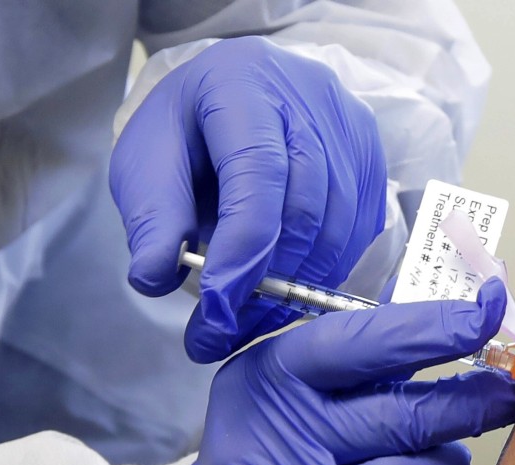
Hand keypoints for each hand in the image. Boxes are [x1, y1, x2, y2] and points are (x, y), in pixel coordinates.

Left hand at [110, 37, 386, 362]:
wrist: (225, 103)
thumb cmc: (182, 133)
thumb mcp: (145, 164)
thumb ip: (152, 217)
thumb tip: (154, 277)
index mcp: (242, 81)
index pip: (257, 171)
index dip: (242, 248)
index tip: (216, 309)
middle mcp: (310, 95)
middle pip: (306, 205)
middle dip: (267, 282)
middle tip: (223, 333)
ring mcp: (349, 126)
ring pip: (338, 226)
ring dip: (296, 289)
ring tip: (247, 323)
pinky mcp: (370, 157)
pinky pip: (357, 231)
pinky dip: (323, 273)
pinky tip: (284, 295)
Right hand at [181, 278, 514, 464]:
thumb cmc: (270, 453)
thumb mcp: (286, 388)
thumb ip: (359, 362)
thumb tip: (460, 331)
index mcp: (272, 378)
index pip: (366, 344)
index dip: (435, 329)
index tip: (487, 312)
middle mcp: (283, 438)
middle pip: (410, 415)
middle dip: (474, 403)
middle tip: (509, 394)